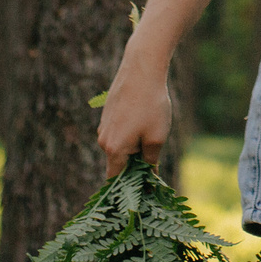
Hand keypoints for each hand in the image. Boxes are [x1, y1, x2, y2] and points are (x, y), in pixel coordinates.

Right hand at [94, 47, 173, 176]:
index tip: (142, 193)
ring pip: (120, 146)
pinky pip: (119, 132)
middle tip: (155, 164)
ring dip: (134, 148)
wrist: (142, 69)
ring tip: (152, 135)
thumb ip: (150, 162)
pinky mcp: (108, 114)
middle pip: (118, 163)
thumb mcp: (157, 137)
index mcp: (114, 150)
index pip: (115, 180)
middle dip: (134, 166)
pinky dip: (131, 134)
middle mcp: (104, 140)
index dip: (128, 189)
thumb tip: (149, 176)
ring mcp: (104, 126)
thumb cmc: (151, 105)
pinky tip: (146, 120)